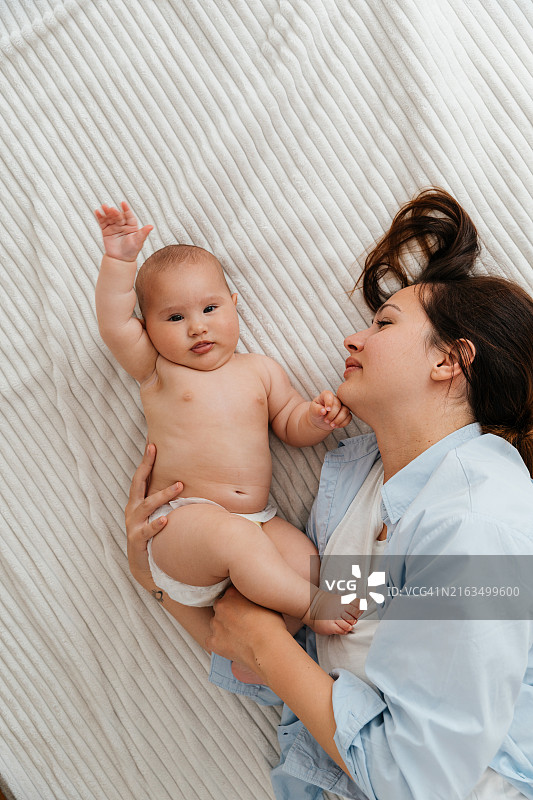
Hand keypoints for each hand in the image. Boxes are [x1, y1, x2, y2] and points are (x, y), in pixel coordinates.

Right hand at [95, 200, 152, 261]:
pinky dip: (100, 217)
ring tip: (104, 207)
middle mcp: (123, 225)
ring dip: (106, 212)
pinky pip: (103, 222)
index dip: (126, 210)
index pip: (129, 216)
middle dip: (115, 212)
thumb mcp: (138, 241)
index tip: (123, 203)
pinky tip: (97, 211)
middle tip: (111, 209)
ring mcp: (114, 227)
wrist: (121, 260)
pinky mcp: (106, 230)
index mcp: (132, 226)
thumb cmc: (132, 251)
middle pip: (118, 216)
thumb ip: (143, 233)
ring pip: (110, 217)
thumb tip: (151, 226)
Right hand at [125, 443, 181, 587]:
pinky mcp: (137, 540)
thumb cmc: (152, 536)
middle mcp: (132, 511)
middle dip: (146, 466)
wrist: (144, 567)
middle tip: (155, 451)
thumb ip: (164, 500)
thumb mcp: (156, 515)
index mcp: (136, 503)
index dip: (145, 461)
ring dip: (163, 495)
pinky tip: (166, 519)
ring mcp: (133, 525)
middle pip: (137, 484)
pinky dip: (156, 524)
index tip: (152, 444)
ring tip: (179, 486)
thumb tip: (184, 481)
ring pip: (147, 506)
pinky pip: (147, 531)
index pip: (140, 478)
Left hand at [206, 587, 287, 675]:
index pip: (231, 593)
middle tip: (242, 622)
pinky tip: (232, 645)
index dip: (239, 601)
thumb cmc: (272, 625)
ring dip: (224, 627)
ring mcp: (216, 624)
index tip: (245, 608)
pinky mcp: (213, 642)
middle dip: (229, 613)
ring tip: (239, 636)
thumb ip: (253, 598)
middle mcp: (221, 606)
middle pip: (221, 607)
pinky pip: (211, 641)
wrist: (268, 647)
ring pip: (216, 623)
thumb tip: (252, 600)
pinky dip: (219, 643)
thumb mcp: (265, 602)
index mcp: (233, 593)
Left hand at [309, 390, 351, 429]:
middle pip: (338, 405)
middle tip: (326, 421)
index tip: (327, 410)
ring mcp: (342, 406)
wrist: (319, 421)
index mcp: (326, 395)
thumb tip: (323, 411)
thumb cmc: (316, 413)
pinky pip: (349, 417)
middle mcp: (336, 399)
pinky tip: (336, 426)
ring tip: (331, 425)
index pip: (329, 395)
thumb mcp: (313, 411)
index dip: (329, 402)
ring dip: (338, 420)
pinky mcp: (346, 413)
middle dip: (332, 415)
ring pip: (346, 411)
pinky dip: (343, 423)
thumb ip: (316, 409)